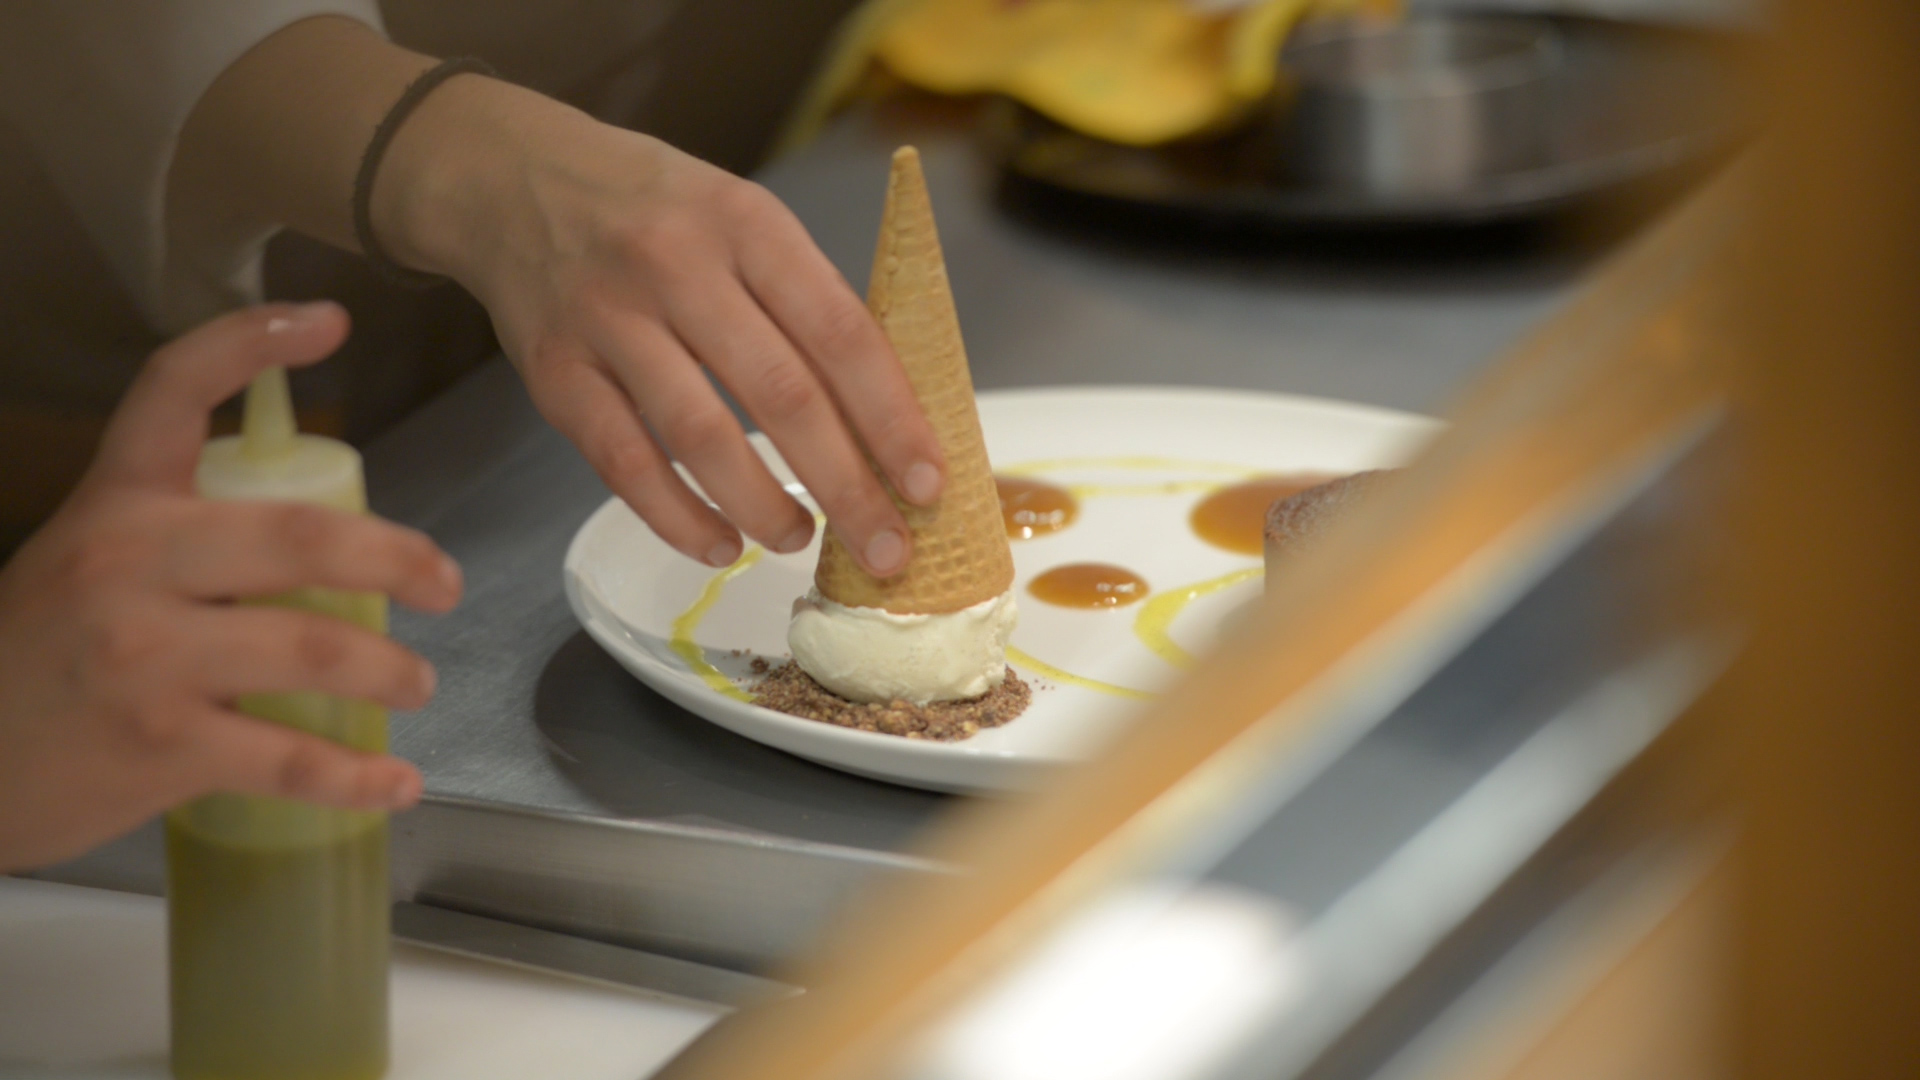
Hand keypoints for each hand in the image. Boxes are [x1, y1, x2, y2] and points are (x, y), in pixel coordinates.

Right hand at [0, 303, 462, 872]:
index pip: (173, 390)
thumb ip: (184, 541)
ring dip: (390, 670)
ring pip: (312, 649)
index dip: (251, 342)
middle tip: (444, 584)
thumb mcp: (88, 564)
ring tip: (416, 684)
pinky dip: (357, 779)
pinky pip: (287, 759)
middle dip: (396, 557)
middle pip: (297, 536)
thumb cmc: (41, 662)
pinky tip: (394, 785)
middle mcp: (129, 565)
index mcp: (116, 504)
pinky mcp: (159, 746)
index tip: (328, 318)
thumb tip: (321, 548)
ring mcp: (145, 657)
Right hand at [374, 80, 946, 573]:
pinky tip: (718, 545)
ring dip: (764, 506)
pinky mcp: (555, 372)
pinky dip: (677, 515)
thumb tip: (884, 419)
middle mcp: (677, 266)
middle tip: (887, 548)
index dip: (891, 417)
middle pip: (781, 393)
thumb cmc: (655, 210)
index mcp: (747, 224)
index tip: (928, 482)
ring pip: (701, 436)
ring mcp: (609, 320)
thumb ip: (803, 301)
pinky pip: (624, 461)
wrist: (511, 179)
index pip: (839, 332)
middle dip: (847, 484)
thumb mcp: (741, 218)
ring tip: (802, 541)